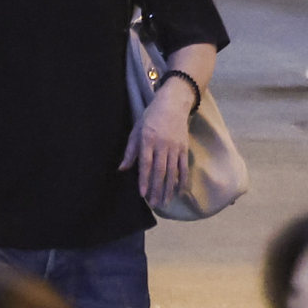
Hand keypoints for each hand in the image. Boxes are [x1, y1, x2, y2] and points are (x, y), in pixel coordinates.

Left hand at [128, 73, 198, 208]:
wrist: (174, 103)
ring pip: (172, 171)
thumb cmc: (151, 117)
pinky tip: (180, 191)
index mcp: (148, 139)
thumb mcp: (136, 130)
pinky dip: (182, 180)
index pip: (146, 163)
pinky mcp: (184, 148)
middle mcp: (162, 144)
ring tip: (165, 202)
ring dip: (169, 188)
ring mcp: (175, 147)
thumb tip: (122, 169)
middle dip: (157, 189)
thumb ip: (130, 151)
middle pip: (160, 170)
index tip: (142, 194)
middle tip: (154, 204)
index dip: (144, 180)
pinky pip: (184, 167)